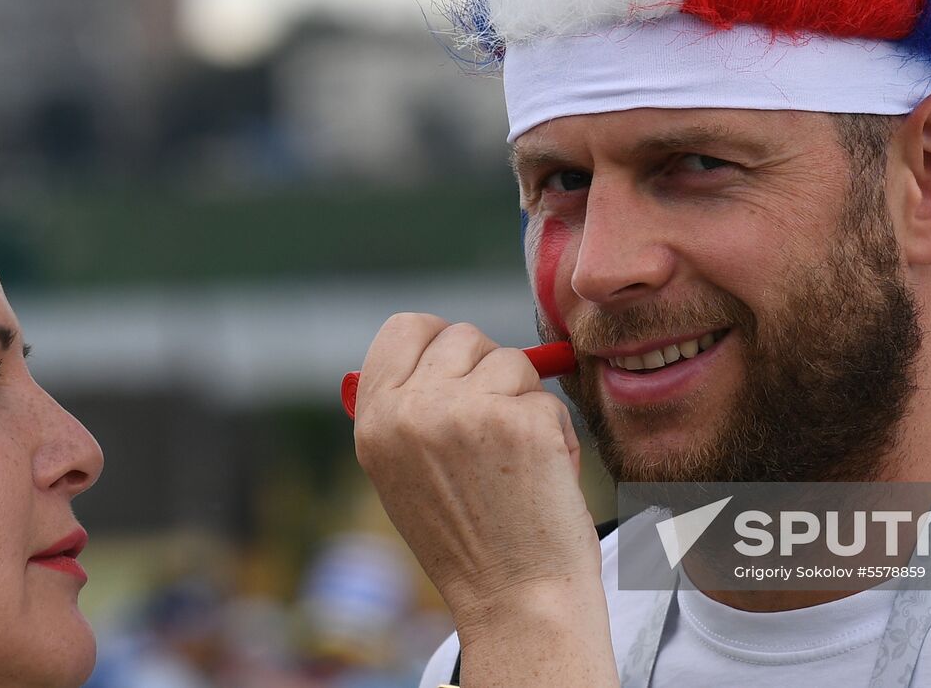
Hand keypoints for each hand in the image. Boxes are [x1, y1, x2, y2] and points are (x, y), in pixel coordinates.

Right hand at [352, 314, 602, 631]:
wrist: (516, 601)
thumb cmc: (470, 541)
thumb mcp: (405, 474)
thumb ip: (410, 410)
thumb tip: (436, 346)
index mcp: (375, 422)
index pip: (404, 328)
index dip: (438, 339)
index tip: (461, 366)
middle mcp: (413, 411)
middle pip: (463, 336)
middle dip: (489, 371)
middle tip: (494, 433)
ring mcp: (467, 412)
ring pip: (512, 360)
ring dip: (524, 400)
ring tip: (516, 461)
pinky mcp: (520, 420)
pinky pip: (547, 396)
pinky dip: (554, 430)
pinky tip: (542, 476)